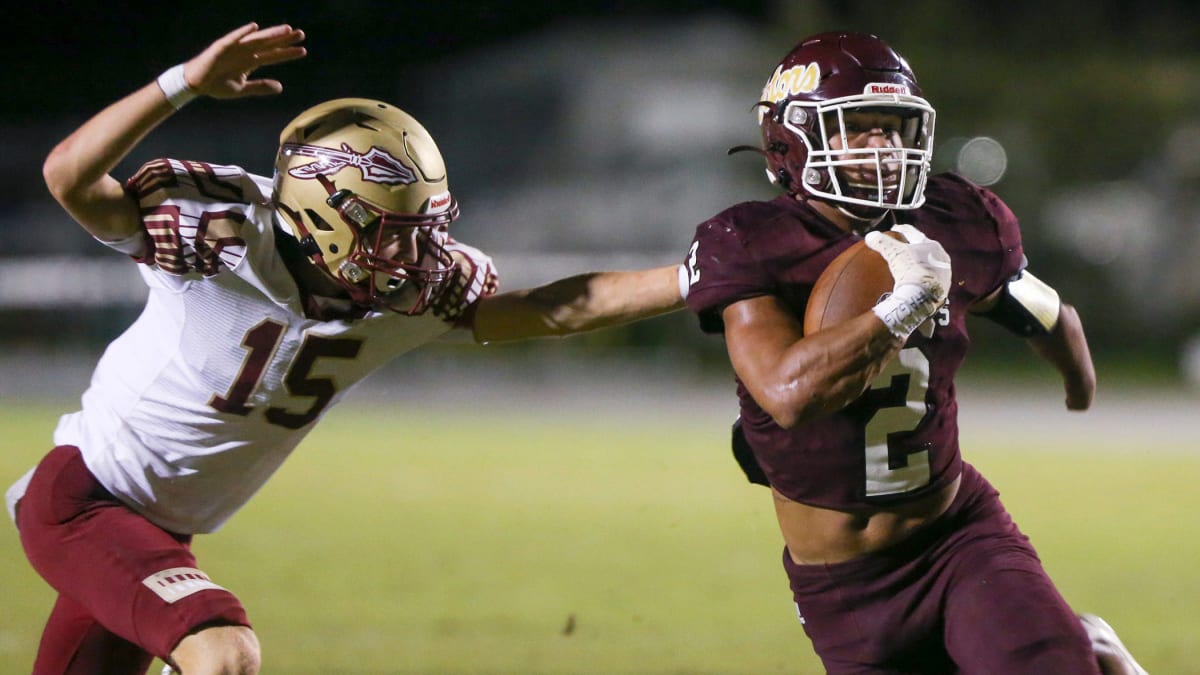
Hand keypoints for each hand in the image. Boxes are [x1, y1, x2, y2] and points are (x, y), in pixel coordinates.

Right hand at [183, 23, 306, 99]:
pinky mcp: (220, 47)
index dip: (287, 53)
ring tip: (286, 29)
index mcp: (250, 61)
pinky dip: (243, 33)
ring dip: (270, 34)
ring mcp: (234, 48)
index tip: (303, 50)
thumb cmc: (217, 84)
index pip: (272, 55)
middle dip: (284, 39)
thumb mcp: (242, 88)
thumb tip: (281, 87)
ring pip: (256, 39)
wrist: (195, 85)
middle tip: (301, 34)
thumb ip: (260, 87)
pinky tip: (254, 27)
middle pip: (268, 44)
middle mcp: (245, 52)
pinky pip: (233, 39)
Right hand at [864, 224, 951, 303]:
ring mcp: (944, 274)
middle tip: (901, 247)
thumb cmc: (910, 271)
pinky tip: (914, 282)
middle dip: (913, 247)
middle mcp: (941, 258)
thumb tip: (871, 236)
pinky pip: (929, 279)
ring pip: (928, 264)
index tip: (894, 229)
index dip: (902, 229)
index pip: (913, 233)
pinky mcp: (943, 288)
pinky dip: (921, 278)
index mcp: (931, 245)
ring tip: (908, 266)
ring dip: (919, 263)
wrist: (923, 298)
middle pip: (924, 248)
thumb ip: (882, 242)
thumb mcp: (893, 253)